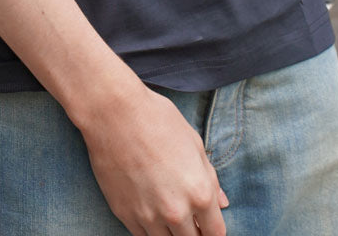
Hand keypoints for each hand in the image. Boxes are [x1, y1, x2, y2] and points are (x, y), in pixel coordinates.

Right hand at [79, 84, 229, 235]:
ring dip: (170, 233)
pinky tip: (149, 210)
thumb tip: (222, 202)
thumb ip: (210, 177)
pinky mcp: (125, 214)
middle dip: (193, 232)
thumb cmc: (157, 119)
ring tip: (166, 211)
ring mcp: (149, 217)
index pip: (216, 232)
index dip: (212, 229)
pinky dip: (149, 228)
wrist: (114, 113)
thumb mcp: (193, 142)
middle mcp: (176, 211)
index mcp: (200, 192)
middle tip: (188, 218)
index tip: (206, 223)